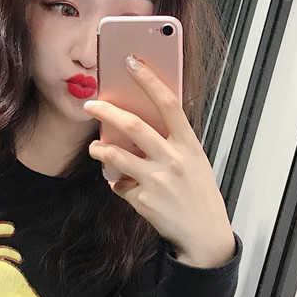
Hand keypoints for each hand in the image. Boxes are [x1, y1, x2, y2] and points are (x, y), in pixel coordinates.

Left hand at [84, 55, 235, 267]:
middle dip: (107, 111)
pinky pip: (120, 186)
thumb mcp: (195, 162)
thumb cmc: (199, 194)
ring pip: (116, 156)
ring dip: (100, 149)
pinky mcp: (143, 201)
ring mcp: (157, 181)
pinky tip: (123, 186)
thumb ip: (172, 143)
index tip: (131, 62)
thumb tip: (140, 125)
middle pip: (134, 126)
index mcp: (189, 145)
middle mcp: (173, 160)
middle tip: (91, 104)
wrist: (205, 235)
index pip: (168, 103)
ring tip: (95, 148)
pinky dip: (118, 184)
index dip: (149, 80)